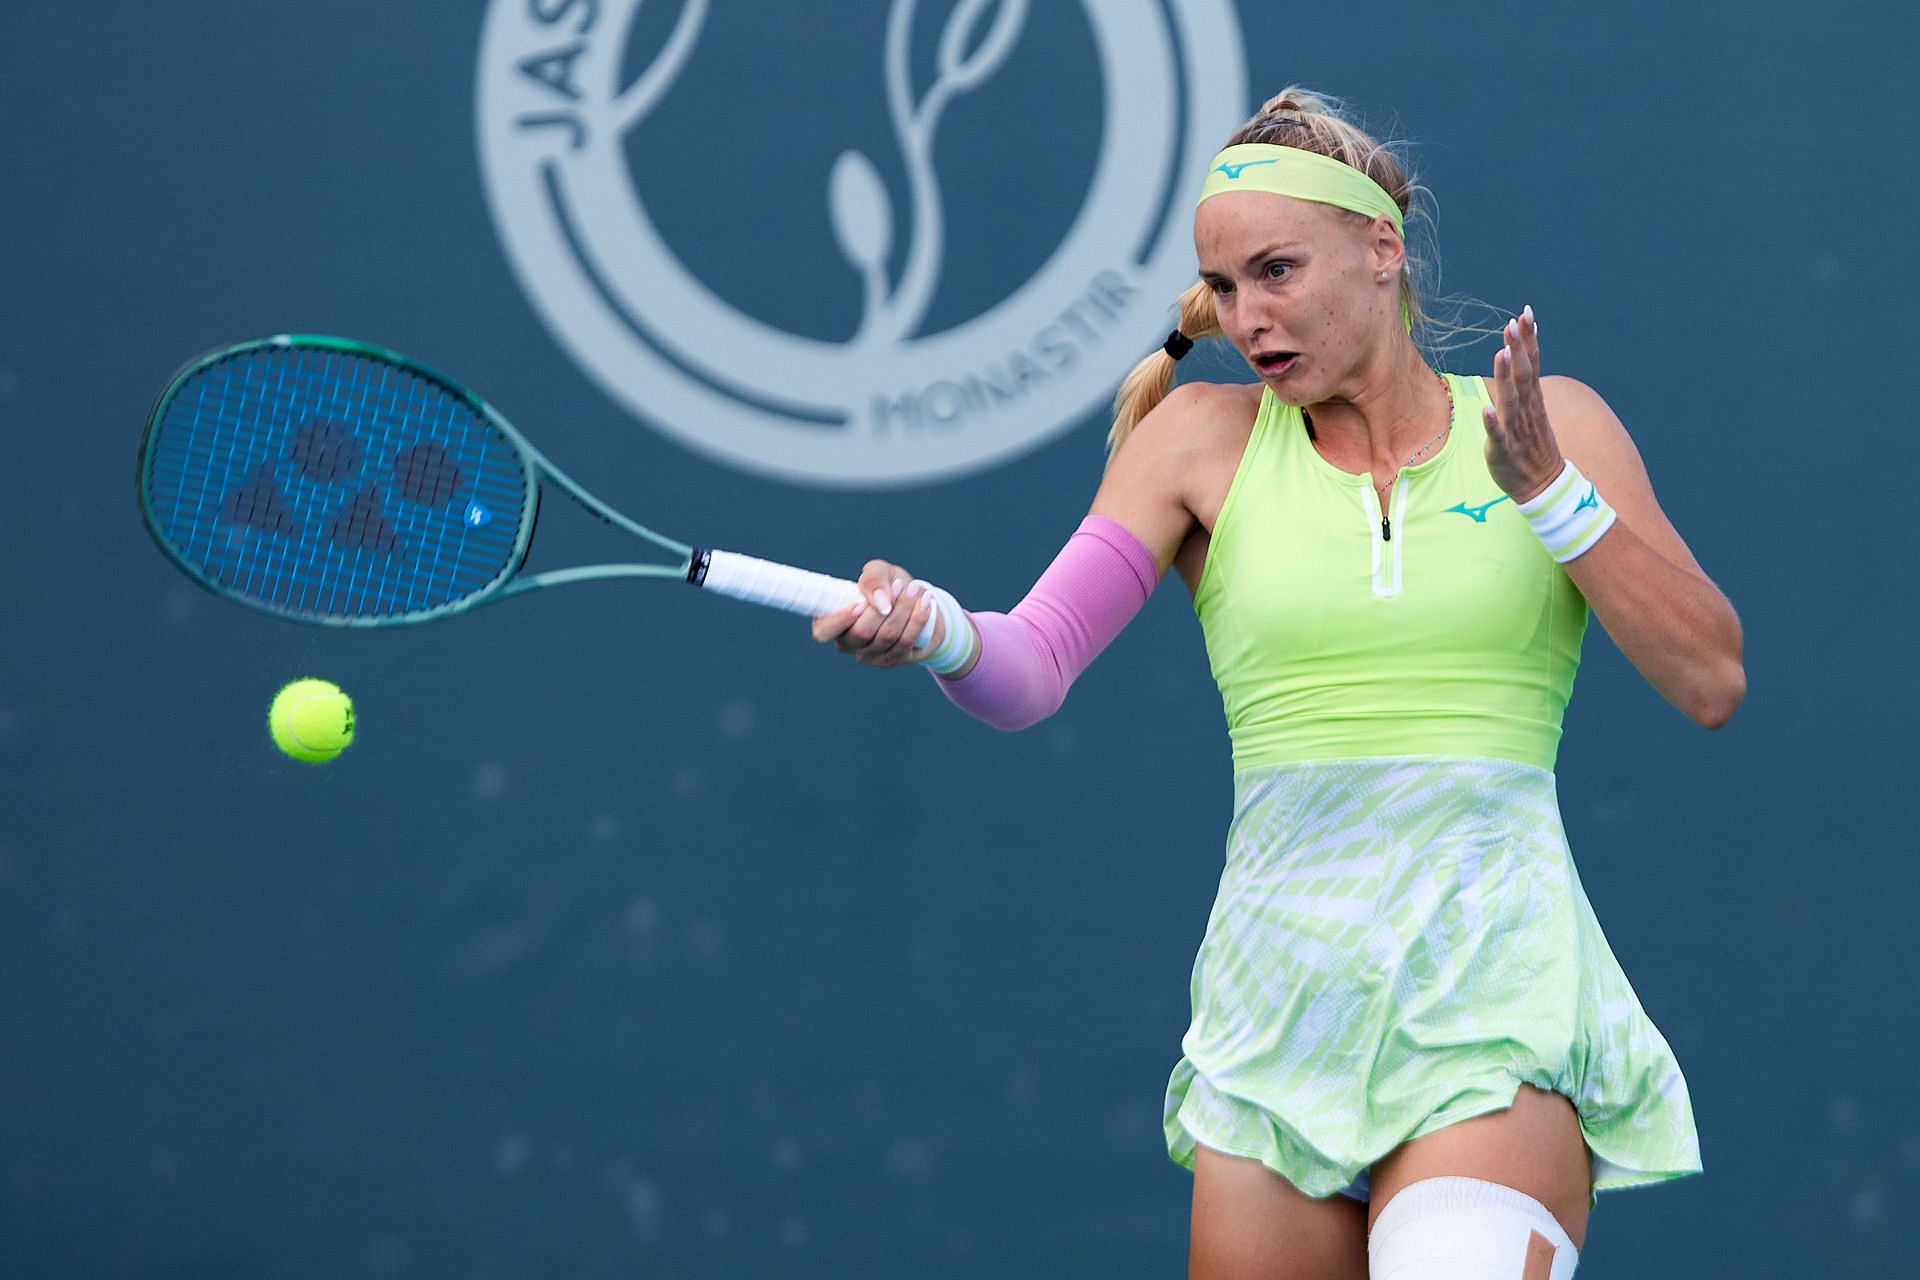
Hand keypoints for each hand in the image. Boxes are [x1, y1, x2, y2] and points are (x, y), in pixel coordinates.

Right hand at [810, 559, 941, 667]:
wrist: (916, 602)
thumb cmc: (888, 586)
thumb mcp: (879, 572)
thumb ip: (873, 579)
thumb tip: (881, 602)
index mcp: (832, 622)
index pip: (824, 632)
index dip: (840, 620)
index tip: (861, 603)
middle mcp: (847, 643)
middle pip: (862, 633)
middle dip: (884, 607)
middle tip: (900, 585)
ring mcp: (869, 656)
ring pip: (887, 637)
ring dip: (904, 610)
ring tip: (915, 589)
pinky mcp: (892, 661)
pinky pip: (906, 642)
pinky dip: (918, 619)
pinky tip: (926, 602)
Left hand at [1483, 305, 1564, 502]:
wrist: (1543, 483)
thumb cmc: (1531, 443)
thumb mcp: (1530, 408)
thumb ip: (1524, 382)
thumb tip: (1519, 352)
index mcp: (1532, 398)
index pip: (1532, 362)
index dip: (1529, 338)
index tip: (1525, 313)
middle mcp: (1527, 409)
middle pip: (1524, 373)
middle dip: (1519, 348)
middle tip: (1513, 323)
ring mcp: (1516, 429)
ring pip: (1512, 399)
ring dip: (1507, 376)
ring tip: (1501, 353)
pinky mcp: (1504, 449)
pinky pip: (1499, 435)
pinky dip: (1494, 422)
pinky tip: (1487, 410)